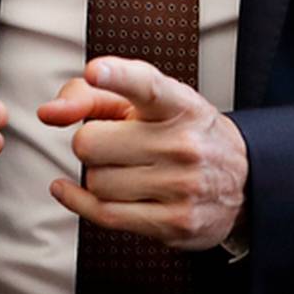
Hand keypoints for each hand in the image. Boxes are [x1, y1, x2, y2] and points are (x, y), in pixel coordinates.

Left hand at [38, 57, 248, 249]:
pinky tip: (70, 189)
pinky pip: (104, 213)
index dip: (118, 77)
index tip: (97, 71)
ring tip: (123, 169)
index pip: (146, 85)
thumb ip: (91, 96)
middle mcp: (183, 143)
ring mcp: (182, 185)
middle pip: (91, 142)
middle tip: (111, 143)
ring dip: (97, 175)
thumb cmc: (180, 133)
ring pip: (96, 181)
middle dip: (90, 143)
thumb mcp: (147, 103)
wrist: (243, 180)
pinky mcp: (176, 223)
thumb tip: (50, 113)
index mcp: (178, 104)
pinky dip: (78, 201)